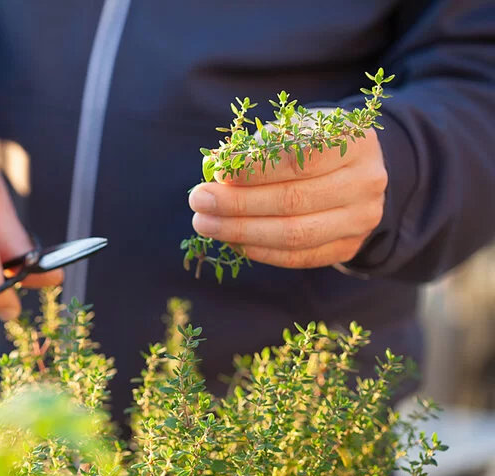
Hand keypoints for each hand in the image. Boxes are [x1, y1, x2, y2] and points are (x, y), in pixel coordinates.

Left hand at [188, 128, 386, 268]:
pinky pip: (299, 257)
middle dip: (238, 204)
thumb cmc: (313, 143)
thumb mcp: (294, 129)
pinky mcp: (349, 247)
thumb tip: (218, 165)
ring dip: (242, 232)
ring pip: (294, 234)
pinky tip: (232, 241)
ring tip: (205, 224)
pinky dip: (261, 251)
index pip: (300, 158)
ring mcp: (361, 220)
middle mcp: (365, 182)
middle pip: (293, 200)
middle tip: (198, 201)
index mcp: (355, 141)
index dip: (255, 169)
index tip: (217, 173)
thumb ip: (260, 146)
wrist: (355, 170)